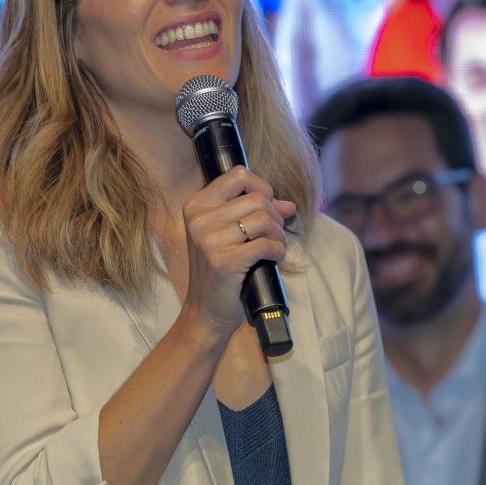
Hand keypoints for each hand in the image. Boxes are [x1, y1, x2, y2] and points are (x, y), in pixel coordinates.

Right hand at [180, 167, 296, 336]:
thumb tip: (289, 205)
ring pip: (264, 219)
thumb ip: (256, 213)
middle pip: (257, 198)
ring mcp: (209, 241)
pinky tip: (273, 258)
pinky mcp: (224, 262)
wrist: (206, 310)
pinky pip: (266, 244)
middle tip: (273, 234)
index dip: (261, 188)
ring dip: (278, 234)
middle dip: (275, 216)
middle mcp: (199, 219)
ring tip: (274, 247)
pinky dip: (278, 251)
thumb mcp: (230, 234)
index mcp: (196, 205)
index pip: (238, 175)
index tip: (266, 207)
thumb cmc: (220, 269)